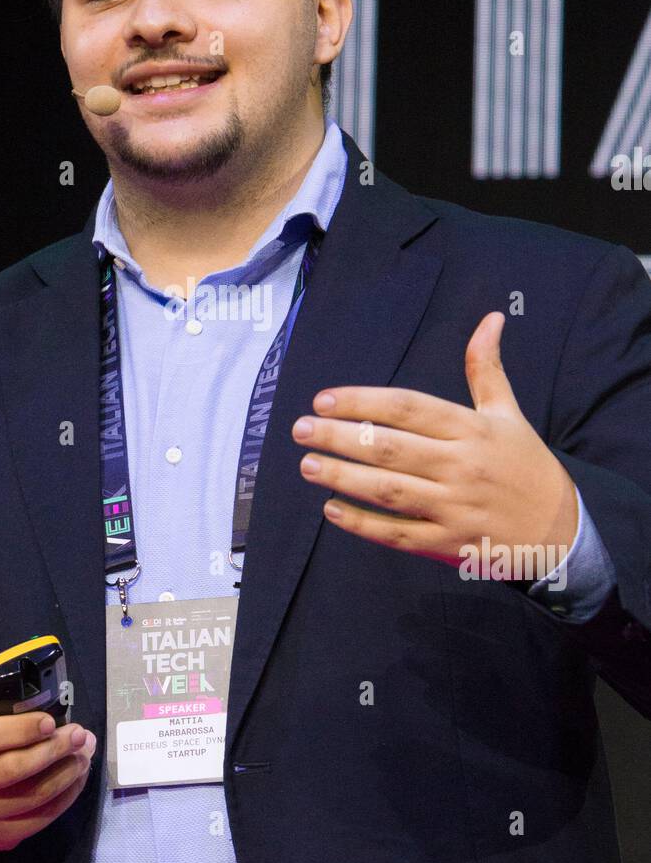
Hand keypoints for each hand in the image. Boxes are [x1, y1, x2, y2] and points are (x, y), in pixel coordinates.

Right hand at [0, 683, 96, 852]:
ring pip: (31, 796)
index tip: (51, 721)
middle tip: (80, 735)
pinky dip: (65, 798)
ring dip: (67, 774)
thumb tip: (35, 680)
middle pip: (12, 769)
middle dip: (54, 750)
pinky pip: (38, 819)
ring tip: (85, 753)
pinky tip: (76, 778)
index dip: (20, 729)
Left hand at [291, 311, 578, 579]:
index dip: (364, 402)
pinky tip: (332, 510)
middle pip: (391, 448)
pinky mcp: (449, 543)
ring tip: (307, 465)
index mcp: (472, 430)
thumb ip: (485, 369)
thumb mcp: (508, 414)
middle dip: (340, 437)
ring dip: (344, 477)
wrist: (562, 530)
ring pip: (390, 490)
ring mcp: (454, 507)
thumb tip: (489, 318)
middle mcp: (461, 466)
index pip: (409, 408)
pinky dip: (363, 524)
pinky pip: (398, 534)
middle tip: (300, 430)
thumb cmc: (525, 465)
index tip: (324, 400)